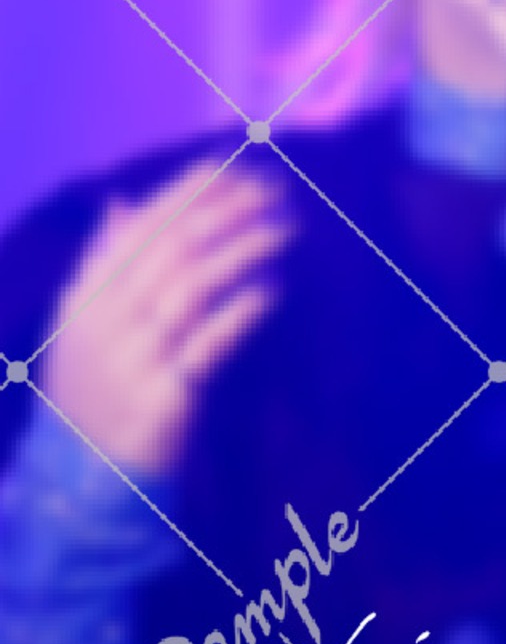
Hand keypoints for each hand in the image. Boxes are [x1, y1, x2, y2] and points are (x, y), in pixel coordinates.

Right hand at [41, 158, 294, 479]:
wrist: (81, 475)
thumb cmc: (93, 386)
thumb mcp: (83, 323)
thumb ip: (104, 261)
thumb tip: (121, 202)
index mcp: (86, 296)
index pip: (141, 228)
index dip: (189, 193)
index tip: (236, 167)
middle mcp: (104, 322)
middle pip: (173, 250)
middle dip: (228, 211)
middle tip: (276, 190)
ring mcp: (131, 362)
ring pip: (193, 289)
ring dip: (244, 250)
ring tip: (286, 228)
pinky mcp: (163, 400)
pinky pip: (208, 347)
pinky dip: (242, 312)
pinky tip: (273, 289)